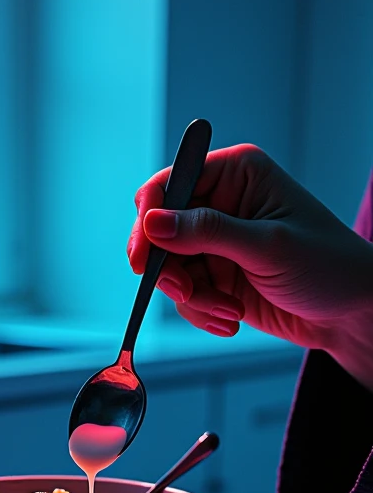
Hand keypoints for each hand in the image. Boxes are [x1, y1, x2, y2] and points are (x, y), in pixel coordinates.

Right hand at [127, 144, 372, 389]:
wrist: (349, 312)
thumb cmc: (326, 265)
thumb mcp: (266, 246)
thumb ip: (207, 232)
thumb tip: (153, 223)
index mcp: (236, 174)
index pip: (170, 184)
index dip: (149, 219)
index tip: (143, 259)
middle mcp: (221, 203)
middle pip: (160, 232)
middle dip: (171, 270)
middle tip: (187, 292)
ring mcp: (217, 242)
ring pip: (170, 270)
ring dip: (193, 298)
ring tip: (228, 311)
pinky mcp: (217, 276)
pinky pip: (185, 295)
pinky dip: (202, 312)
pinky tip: (231, 318)